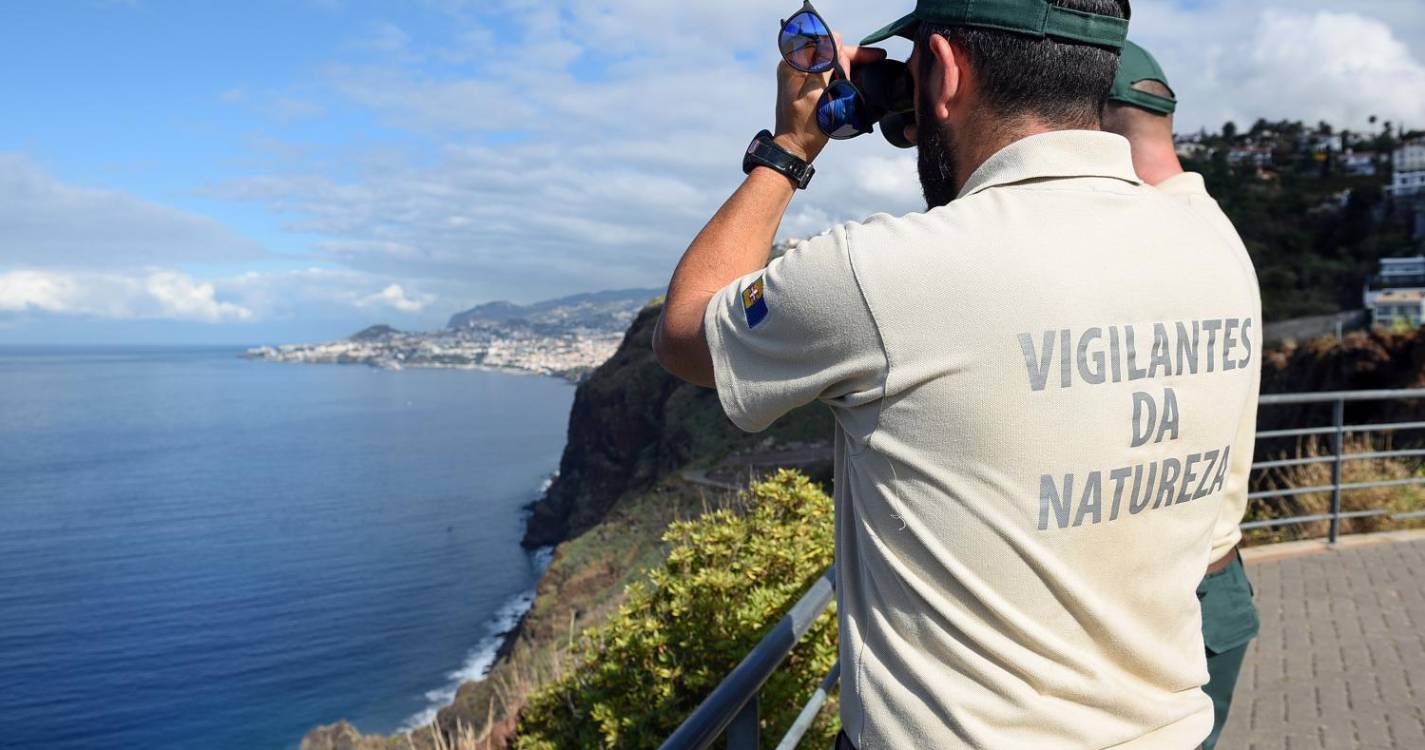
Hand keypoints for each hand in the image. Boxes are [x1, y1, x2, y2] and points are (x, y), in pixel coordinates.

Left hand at [773, 32, 885, 162]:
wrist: (795, 149)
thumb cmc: (804, 126)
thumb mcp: (816, 92)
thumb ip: (825, 64)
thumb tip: (835, 38)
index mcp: (794, 65)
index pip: (827, 44)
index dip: (850, 51)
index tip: (871, 59)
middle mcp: (795, 67)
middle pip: (830, 52)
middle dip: (853, 59)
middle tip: (874, 67)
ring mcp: (801, 78)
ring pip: (831, 63)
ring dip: (850, 68)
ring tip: (869, 76)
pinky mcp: (806, 88)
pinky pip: (828, 75)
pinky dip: (843, 77)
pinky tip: (858, 82)